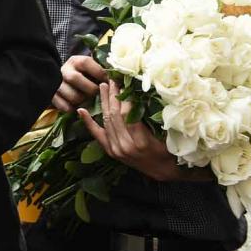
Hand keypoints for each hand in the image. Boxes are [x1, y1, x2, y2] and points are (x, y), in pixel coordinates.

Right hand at [52, 55, 107, 111]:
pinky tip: (77, 106)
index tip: (109, 81)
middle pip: (75, 78)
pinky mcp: (52, 97)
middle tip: (97, 93)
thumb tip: (119, 76)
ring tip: (87, 100)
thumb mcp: (91, 69)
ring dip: (83, 100)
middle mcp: (64, 70)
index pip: (87, 62)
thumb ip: (102, 71)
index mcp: (75, 61)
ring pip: (72, 95)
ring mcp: (56, 84)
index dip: (99, 73)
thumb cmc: (85, 77)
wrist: (64, 83)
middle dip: (90, 89)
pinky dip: (73, 108)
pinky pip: (64, 106)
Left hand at [79, 81, 202, 181]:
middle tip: (112, 79)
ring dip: (104, 102)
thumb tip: (145, 94)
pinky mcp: (110, 151)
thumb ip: (155, 118)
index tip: (125, 82)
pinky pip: (97, 134)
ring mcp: (116, 149)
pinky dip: (88, 122)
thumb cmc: (169, 150)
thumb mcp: (167, 134)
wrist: (163, 171)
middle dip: (113, 95)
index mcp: (141, 142)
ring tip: (103, 86)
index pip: (128, 114)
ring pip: (106, 121)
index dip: (125, 97)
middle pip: (115, 115)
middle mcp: (125, 146)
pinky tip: (81, 110)